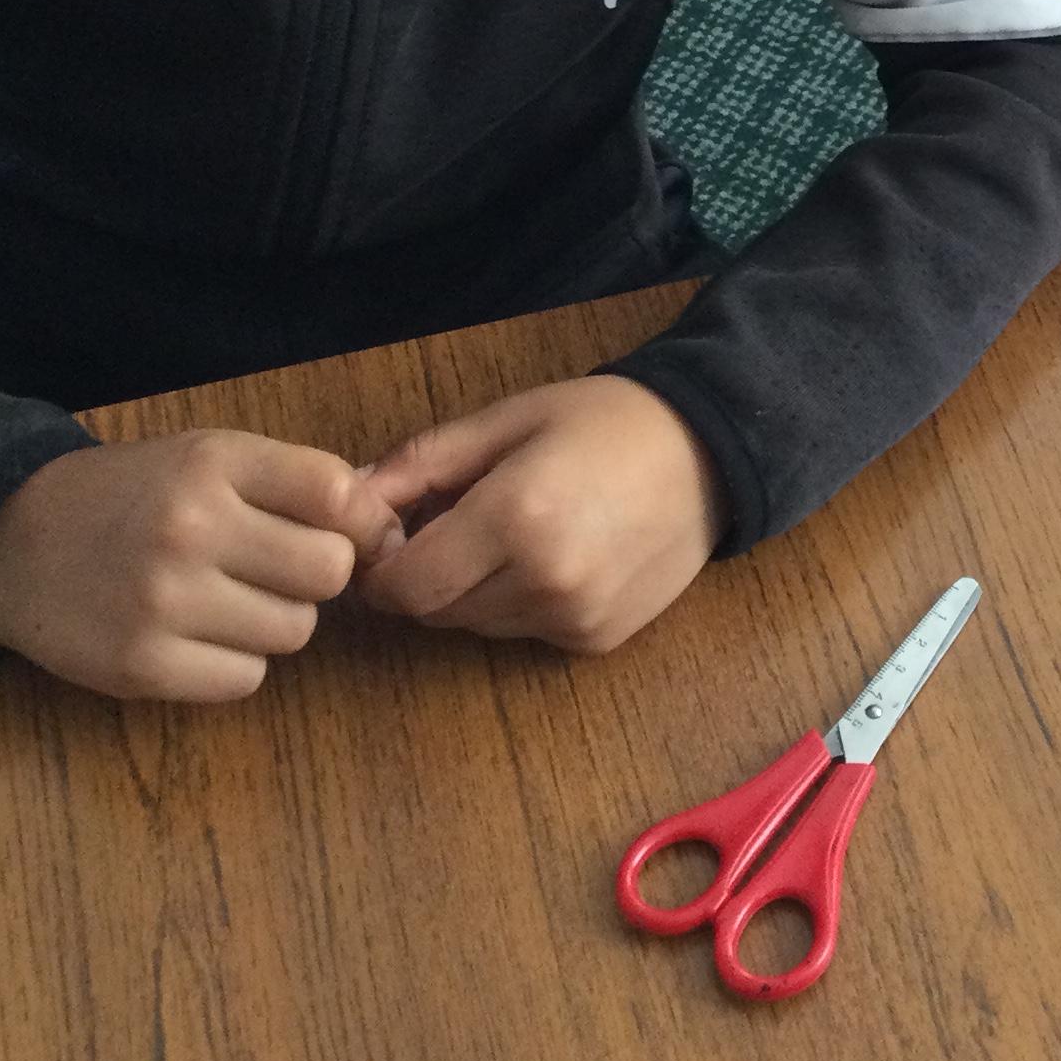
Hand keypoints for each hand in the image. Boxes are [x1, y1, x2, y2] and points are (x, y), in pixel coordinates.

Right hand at [0, 434, 403, 702]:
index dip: (359, 520)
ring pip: (294, 632)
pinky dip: (233, 664)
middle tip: (273, 570)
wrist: (10, 538)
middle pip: (327, 572)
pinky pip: (246, 679)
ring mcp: (164, 602)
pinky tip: (195, 637)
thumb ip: (293, 484)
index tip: (347, 534)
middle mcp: (191, 527)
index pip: (337, 491)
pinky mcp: (142, 667)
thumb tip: (387, 531)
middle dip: (313, 576)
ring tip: (223, 600)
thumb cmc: (132, 495)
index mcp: (213, 463)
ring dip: (274, 622)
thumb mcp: (207, 458)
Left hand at [358, 376, 729, 654]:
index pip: (403, 587)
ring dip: (474, 590)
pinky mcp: (596, 641)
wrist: (712, 451)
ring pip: (477, 625)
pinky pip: (525, 633)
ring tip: (516, 533)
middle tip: (460, 521)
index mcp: (513, 519)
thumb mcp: (507, 419)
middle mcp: (543, 582)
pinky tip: (560, 555)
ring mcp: (574, 619)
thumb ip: (421, 462)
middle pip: (435, 611)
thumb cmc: (604, 421)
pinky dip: (522, 603)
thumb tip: (348, 496)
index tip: (394, 534)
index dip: (382, 567)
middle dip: (429, 573)